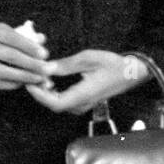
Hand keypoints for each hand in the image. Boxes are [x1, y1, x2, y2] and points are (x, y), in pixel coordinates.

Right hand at [0, 21, 50, 89]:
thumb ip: (16, 33)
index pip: (11, 38)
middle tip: (47, 69)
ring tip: (39, 78)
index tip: (44, 53)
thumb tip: (41, 39)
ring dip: (24, 77)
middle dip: (31, 64)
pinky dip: (11, 84)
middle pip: (10, 56)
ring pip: (4, 72)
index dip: (29, 46)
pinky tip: (23, 83)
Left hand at [27, 49, 147, 114]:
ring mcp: (85, 104)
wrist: (134, 72)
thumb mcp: (89, 59)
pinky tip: (51, 81)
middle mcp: (83, 104)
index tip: (29, 82)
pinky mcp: (86, 101)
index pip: (55, 103)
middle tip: (32, 77)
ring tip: (39, 78)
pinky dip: (54, 93)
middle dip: (40, 92)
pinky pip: (65, 102)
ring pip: (59, 104)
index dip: (39, 95)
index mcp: (83, 95)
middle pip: (54, 105)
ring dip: (46, 93)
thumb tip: (46, 67)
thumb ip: (66, 65)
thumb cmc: (114, 64)